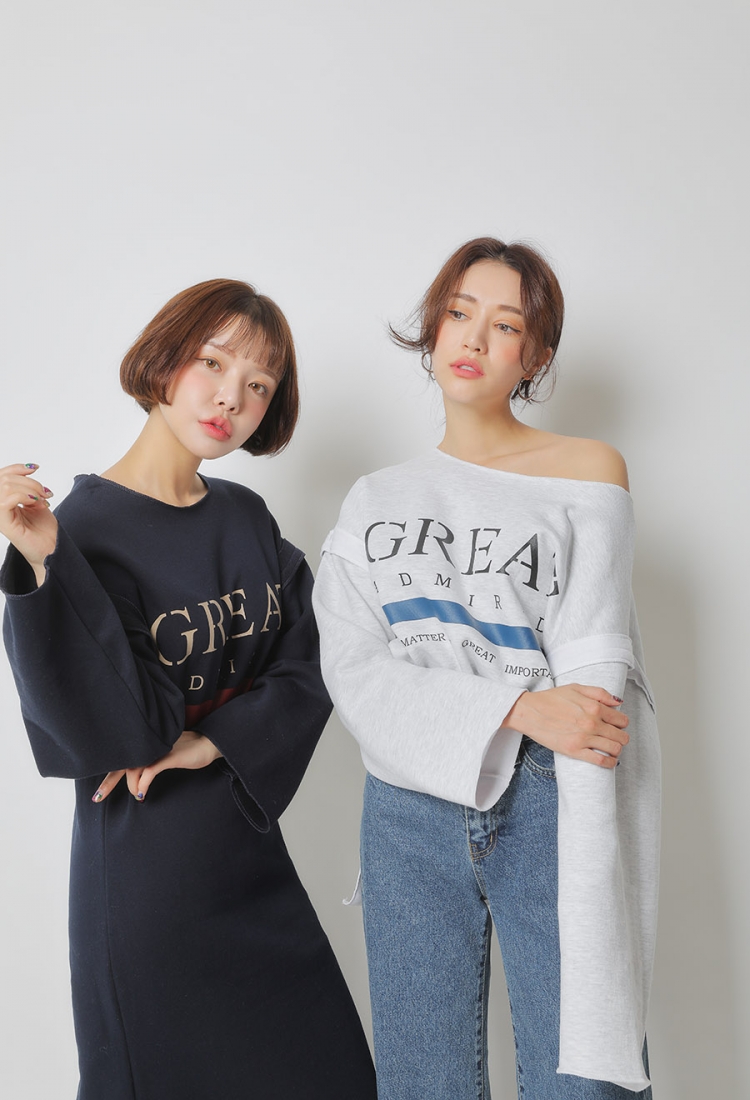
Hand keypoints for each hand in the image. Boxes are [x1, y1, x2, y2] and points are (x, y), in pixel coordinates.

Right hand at [0, 463, 56, 585]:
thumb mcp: (36, 500)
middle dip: (30, 481)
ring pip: (6, 486)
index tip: (35, 468)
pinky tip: (35, 502)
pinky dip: (24, 495)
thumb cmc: (44, 528)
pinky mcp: (4, 524)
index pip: (1, 476)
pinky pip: (6, 500)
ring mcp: (0, 515)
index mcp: (4, 500)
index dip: (17, 468)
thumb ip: (28, 486)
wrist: (52, 548)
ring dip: (30, 489)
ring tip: (42, 499)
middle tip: (45, 493)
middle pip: (5, 479)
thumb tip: (29, 469)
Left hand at [92, 731, 222, 802]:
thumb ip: (150, 761)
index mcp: (145, 744)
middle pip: (121, 762)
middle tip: (98, 797)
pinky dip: (143, 784)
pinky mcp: (168, 756)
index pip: (122, 757)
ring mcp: (157, 750)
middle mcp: (148, 745)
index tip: (100, 788)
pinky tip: (141, 794)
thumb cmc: (188, 750)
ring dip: (131, 786)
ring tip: (138, 795)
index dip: (109, 772)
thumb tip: (137, 776)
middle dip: (108, 781)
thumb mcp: (165, 756)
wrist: (208, 743)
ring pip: (134, 769)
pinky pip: (149, 772)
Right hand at [502, 684, 628, 768]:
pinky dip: (609, 763)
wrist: (529, 711)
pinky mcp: (574, 751)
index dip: (621, 723)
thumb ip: (599, 693)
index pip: (621, 720)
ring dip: (617, 750)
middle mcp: (591, 723)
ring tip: (611, 748)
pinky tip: (609, 760)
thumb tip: (618, 703)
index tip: (617, 725)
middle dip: (621, 737)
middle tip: (615, 737)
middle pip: (621, 736)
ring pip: (614, 749)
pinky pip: (600, 761)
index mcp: (594, 707)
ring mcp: (583, 738)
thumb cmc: (550, 699)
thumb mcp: (576, 688)